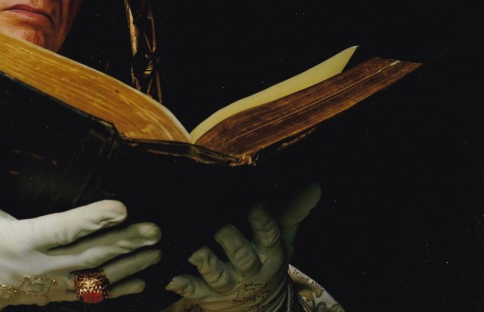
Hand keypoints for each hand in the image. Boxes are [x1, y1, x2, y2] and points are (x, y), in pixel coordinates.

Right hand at [0, 149, 161, 310]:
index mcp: (21, 240)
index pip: (63, 228)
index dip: (93, 218)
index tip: (120, 207)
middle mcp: (40, 265)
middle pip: (91, 254)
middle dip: (125, 243)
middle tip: (154, 230)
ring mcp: (49, 284)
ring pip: (96, 277)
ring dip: (129, 266)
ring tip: (156, 252)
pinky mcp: (53, 294)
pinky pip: (90, 295)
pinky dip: (117, 289)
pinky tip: (141, 281)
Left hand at [164, 183, 320, 311]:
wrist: (259, 306)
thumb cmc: (265, 260)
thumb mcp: (283, 238)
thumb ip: (292, 210)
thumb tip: (314, 184)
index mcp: (268, 251)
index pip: (268, 233)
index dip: (262, 219)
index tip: (255, 203)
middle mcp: (249, 267)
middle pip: (241, 254)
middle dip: (230, 239)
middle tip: (218, 226)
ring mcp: (227, 282)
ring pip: (216, 273)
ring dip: (205, 261)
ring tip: (193, 250)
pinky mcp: (207, 294)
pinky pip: (193, 290)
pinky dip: (182, 284)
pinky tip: (169, 277)